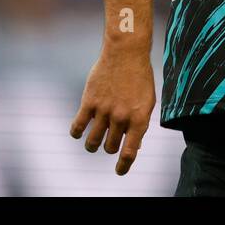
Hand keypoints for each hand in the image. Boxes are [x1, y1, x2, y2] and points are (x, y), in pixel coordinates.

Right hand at [70, 45, 155, 174]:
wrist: (126, 52)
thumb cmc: (139, 77)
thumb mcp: (147, 101)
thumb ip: (139, 124)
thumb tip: (134, 147)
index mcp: (139, 119)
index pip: (129, 152)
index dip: (124, 166)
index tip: (119, 171)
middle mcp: (122, 117)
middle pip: (110, 147)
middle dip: (109, 148)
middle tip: (109, 141)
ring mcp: (104, 110)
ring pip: (92, 142)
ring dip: (92, 145)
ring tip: (93, 142)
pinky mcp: (89, 102)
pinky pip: (77, 127)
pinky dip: (76, 133)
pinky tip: (79, 131)